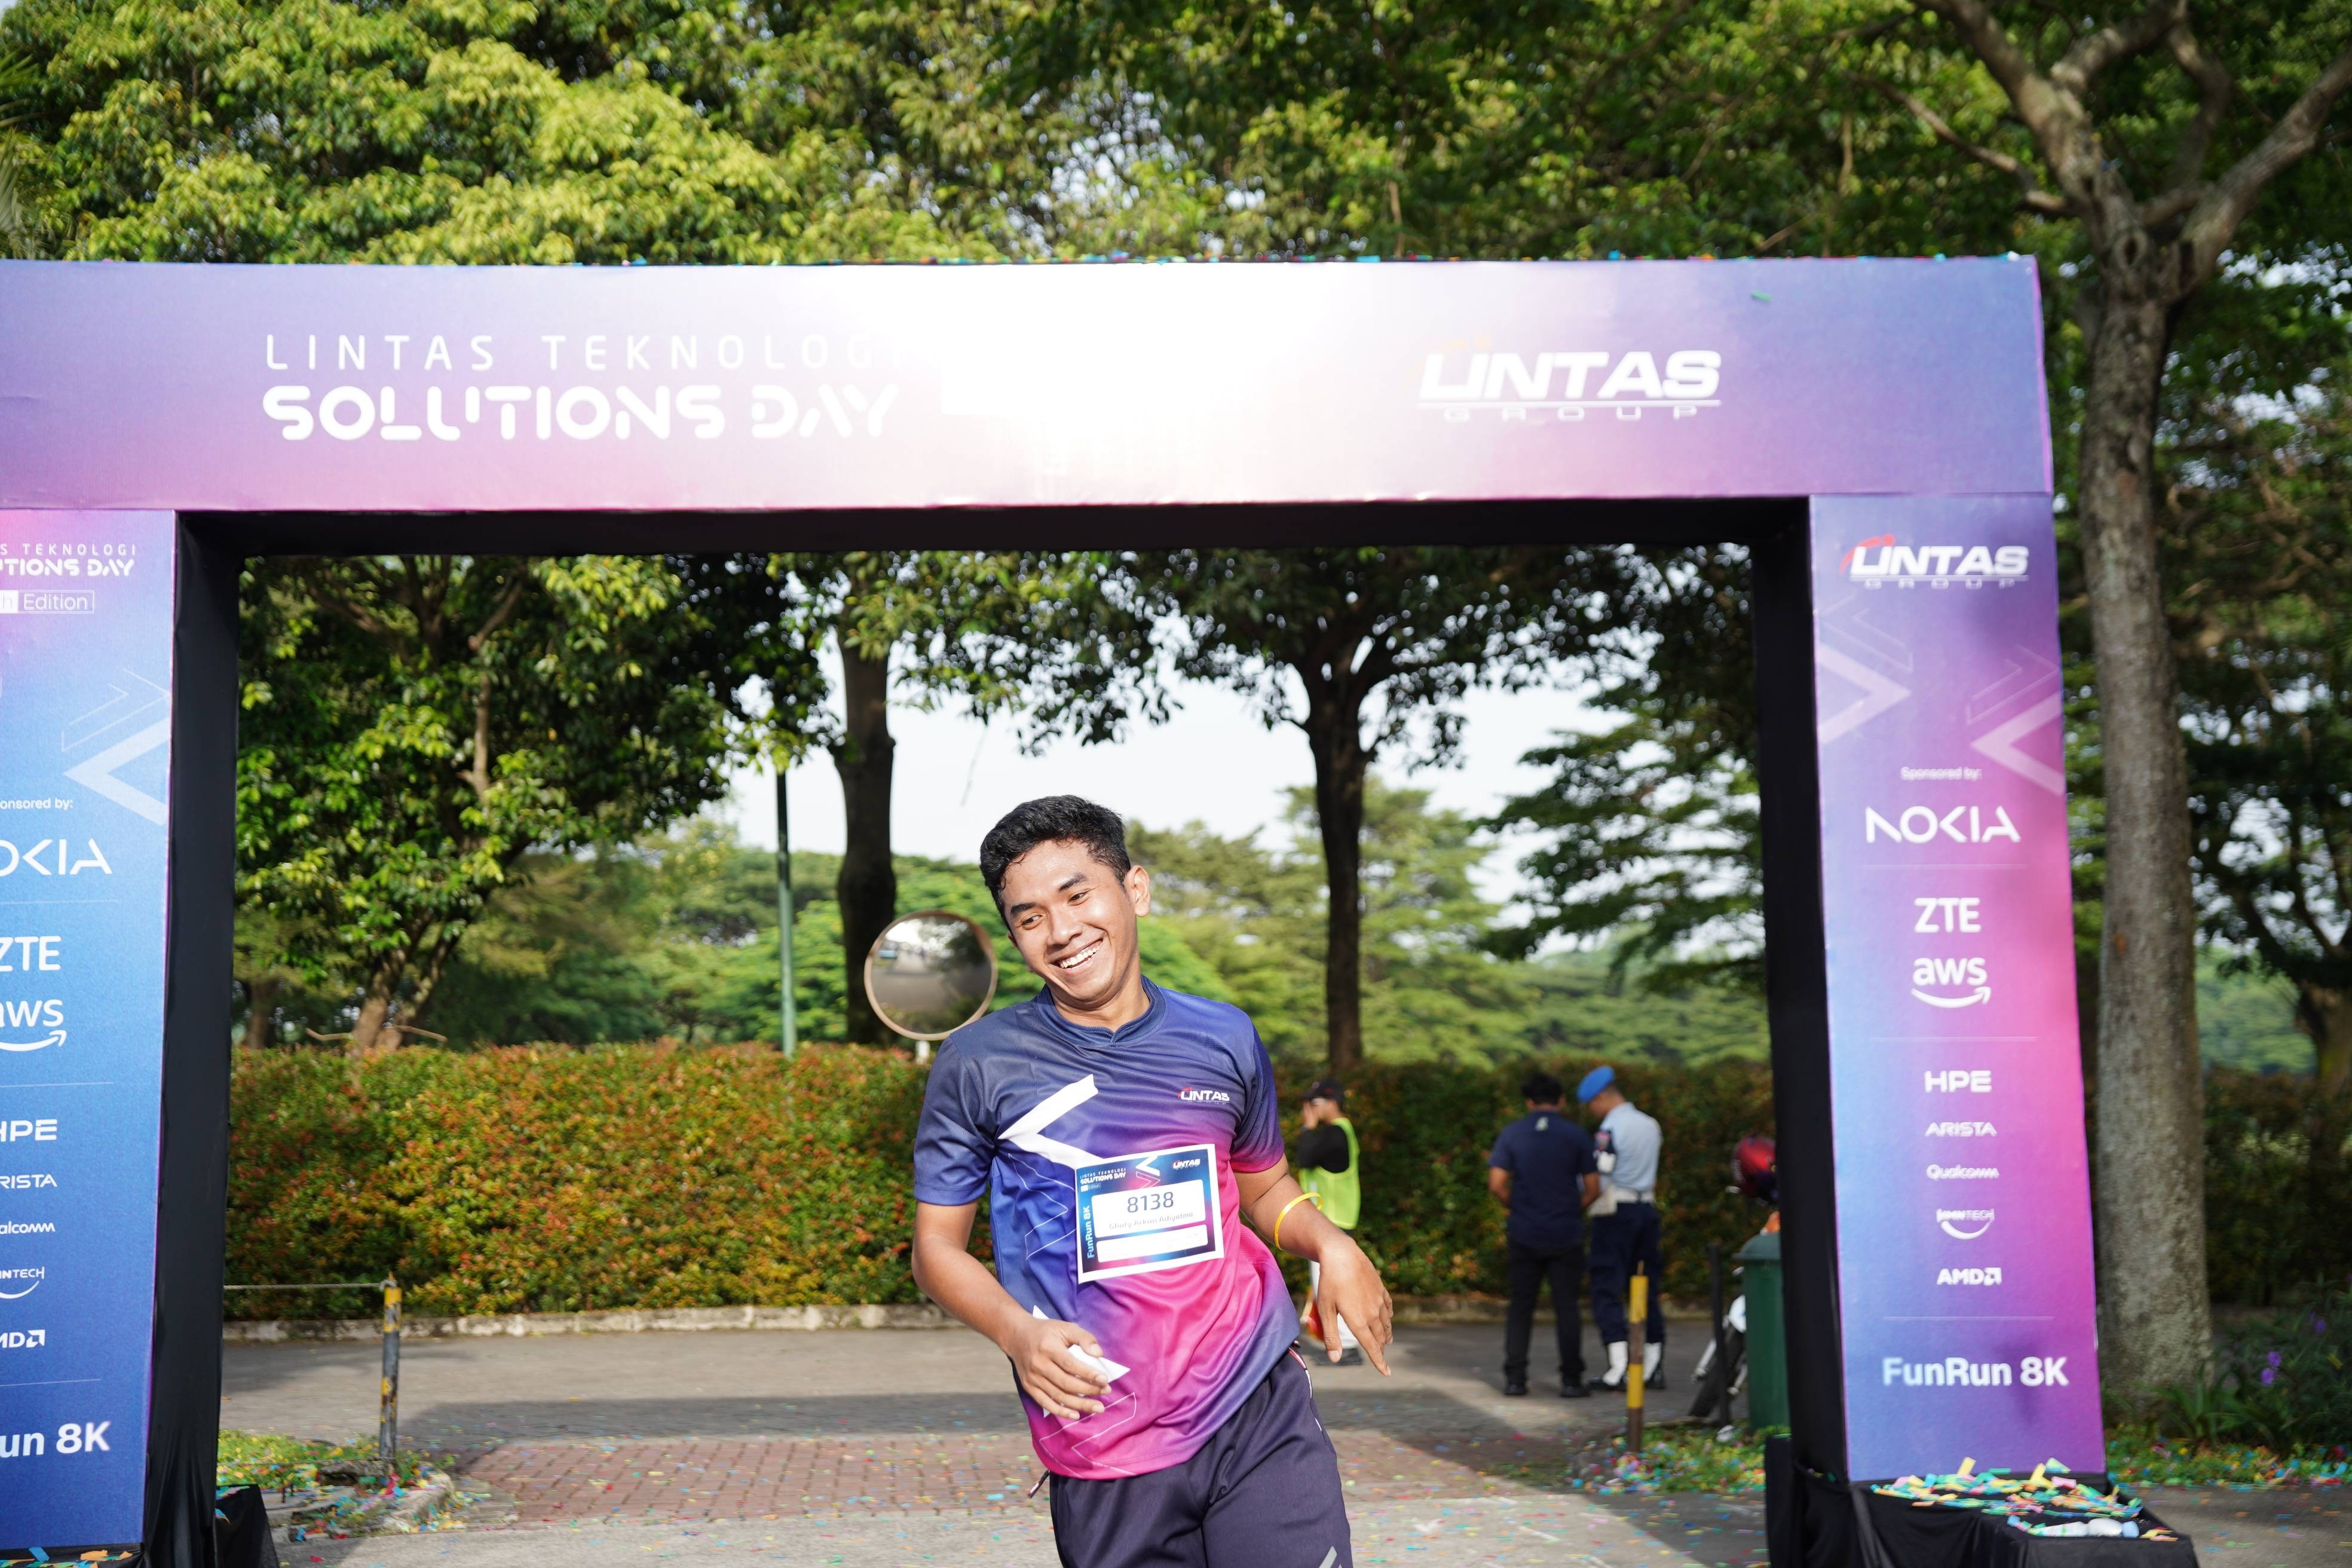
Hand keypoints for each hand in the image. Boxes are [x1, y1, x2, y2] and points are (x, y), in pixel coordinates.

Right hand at [1003, 1314, 1108, 1418]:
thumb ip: (1084, 1338)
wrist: (1017, 1337)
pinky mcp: (1029, 1387)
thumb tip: (1099, 1354)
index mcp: (1048, 1347)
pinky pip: (1046, 1403)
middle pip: (1066, 1383)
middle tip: (1106, 1392)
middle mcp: (1038, 1364)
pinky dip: (1061, 1411)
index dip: (1088, 1373)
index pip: (1070, 1364)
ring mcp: (1033, 1378)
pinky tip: (1076, 1415)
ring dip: (1080, 1404)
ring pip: (1058, 1396)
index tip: (1104, 1379)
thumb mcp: (1065, 1327)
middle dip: (1088, 1390)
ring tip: (1098, 1407)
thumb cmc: (1046, 1332)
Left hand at [1312, 1235, 1395, 1373]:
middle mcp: (1372, 1313)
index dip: (1379, 1362)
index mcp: (1359, 1321)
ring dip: (1386, 1334)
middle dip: (1381, 1349)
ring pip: (1386, 1323)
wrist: (1342, 1254)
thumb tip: (1335, 1359)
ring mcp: (1378, 1300)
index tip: (1386, 1373)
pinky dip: (1388, 1316)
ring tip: (1387, 1341)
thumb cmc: (1329, 1282)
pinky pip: (1388, 1307)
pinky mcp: (1380, 1288)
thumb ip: (1331, 1336)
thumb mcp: (1325, 1310)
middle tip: (1382, 1357)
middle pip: (1380, 1337)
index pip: (1372, 1348)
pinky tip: (1388, 1317)